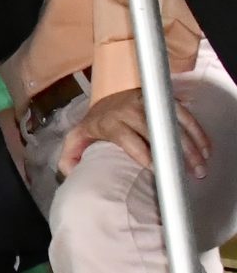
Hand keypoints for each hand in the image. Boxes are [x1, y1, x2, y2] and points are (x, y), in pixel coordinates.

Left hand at [60, 87, 210, 178]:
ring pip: (172, 123)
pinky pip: (182, 114)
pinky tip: (204, 147)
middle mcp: (129, 111)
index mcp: (109, 123)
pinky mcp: (161, 100)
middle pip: (155, 132)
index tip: (157, 169)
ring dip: (190, 143)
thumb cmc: (94, 125)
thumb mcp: (75, 140)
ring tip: (201, 164)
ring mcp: (147, 103)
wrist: (106, 99)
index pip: (129, 139)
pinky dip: (196, 130)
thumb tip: (70, 173)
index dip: (143, 154)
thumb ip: (68, 157)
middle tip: (188, 172)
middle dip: (173, 153)